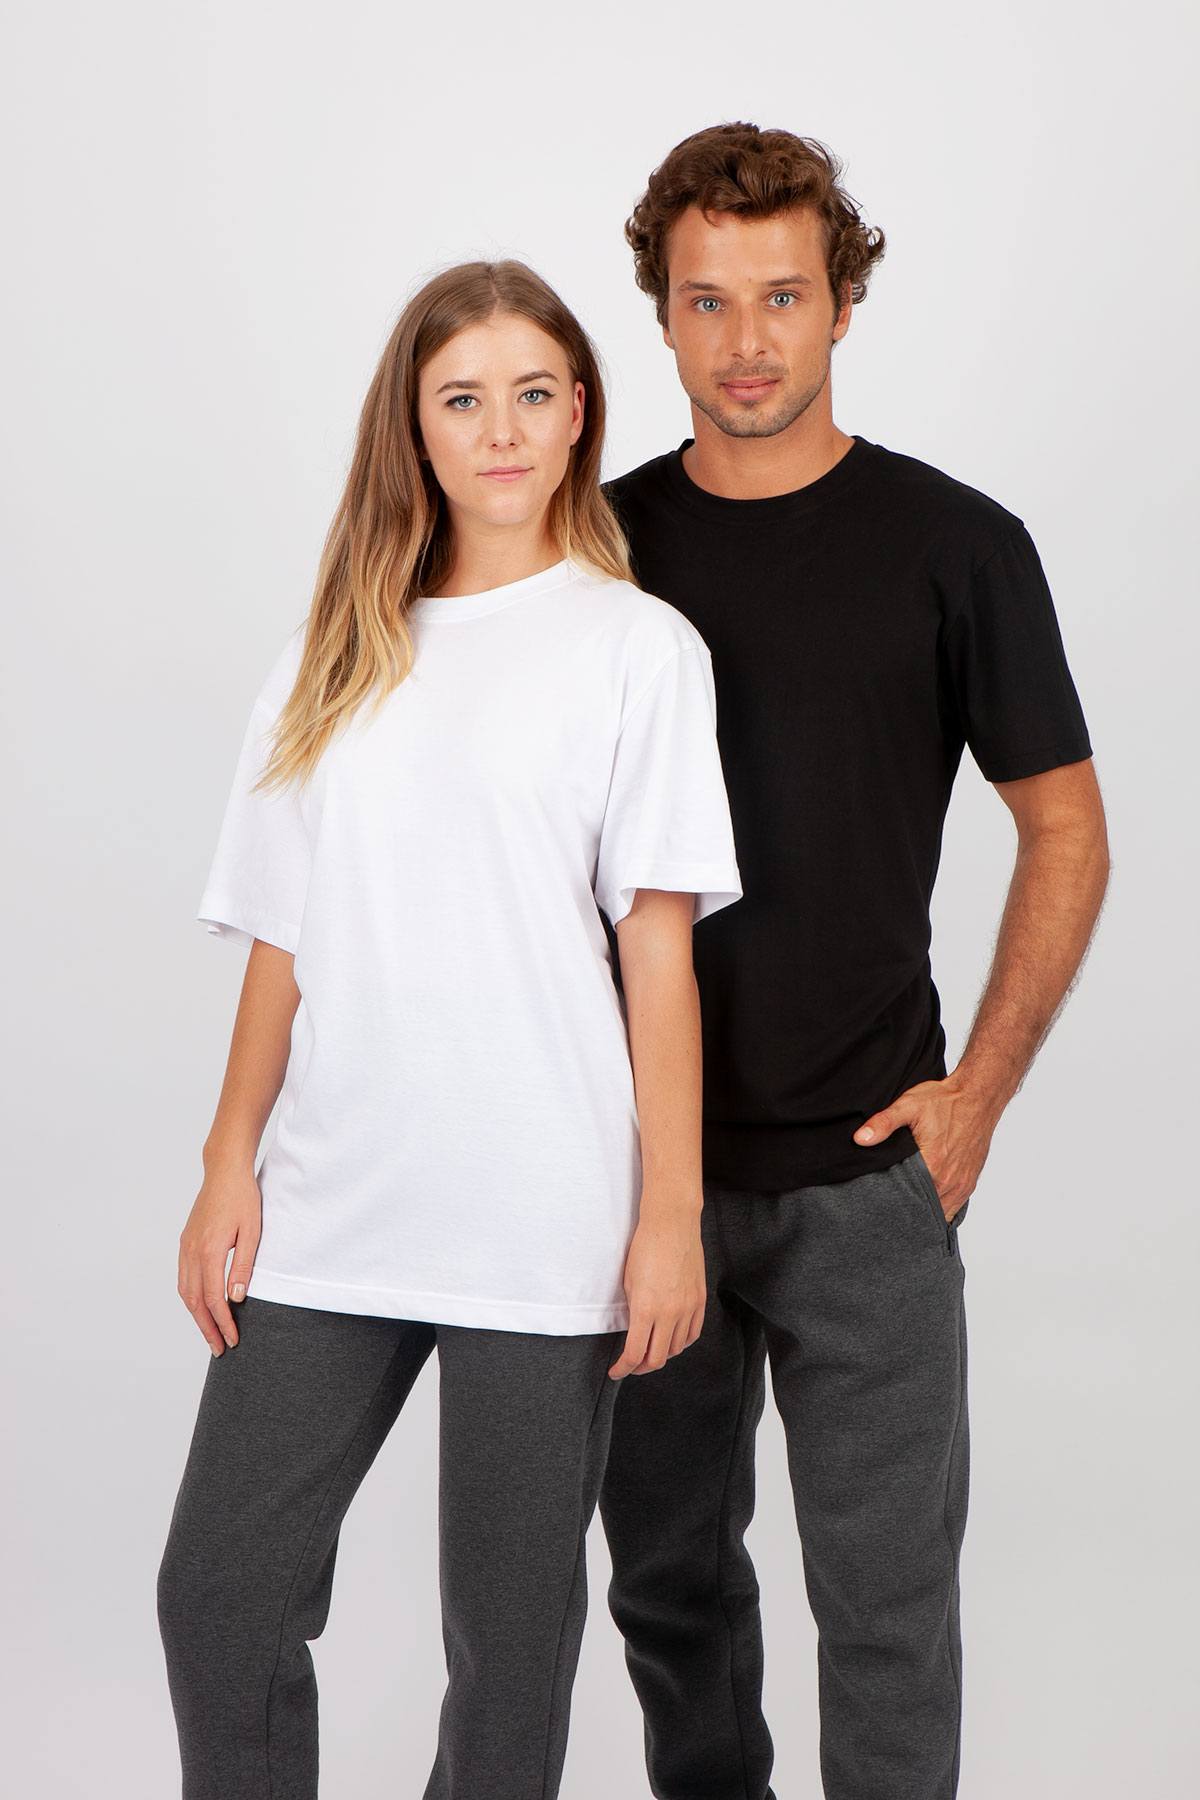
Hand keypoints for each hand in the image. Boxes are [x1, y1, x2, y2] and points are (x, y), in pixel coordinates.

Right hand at [177, 1163, 261, 1354]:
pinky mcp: (186, 1241)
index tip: (233, 1340)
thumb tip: (237, 1298)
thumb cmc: (243, 1198)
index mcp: (209, 1250)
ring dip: (196, 1316)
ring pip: (185, 1291)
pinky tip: (201, 1306)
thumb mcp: (252, 1232)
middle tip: (219, 1348)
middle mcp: (192, 1251)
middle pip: (194, 1301)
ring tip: (210, 1333)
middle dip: (206, 1328)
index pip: (213, 1298)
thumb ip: (243, 1266)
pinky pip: (183, 1277)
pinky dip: (191, 1297)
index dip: (223, 1322)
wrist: (224, 1171)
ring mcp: (185, 1246)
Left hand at [608, 1207, 705, 1379]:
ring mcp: (688, 1307)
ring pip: (677, 1348)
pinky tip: (673, 1341)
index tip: (616, 1371)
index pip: (635, 1353)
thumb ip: (633, 1311)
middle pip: (658, 1358)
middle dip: (641, 1368)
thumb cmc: (645, 1247)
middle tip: (632, 1366)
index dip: (623, 1369)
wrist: (672, 1224)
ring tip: (651, 1351)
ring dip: (663, 1355)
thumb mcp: (628, 1282)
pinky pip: (693, 1333)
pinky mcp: (700, 1299)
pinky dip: (682, 1343)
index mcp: (646, 1309)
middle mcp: (670, 1313)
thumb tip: (634, 1331)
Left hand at [852, 1074, 999, 1220]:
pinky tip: (927, 1199)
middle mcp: (949, 1180)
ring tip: (907, 1203)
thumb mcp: (908, 1106)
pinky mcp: (970, 1182)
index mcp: (932, 1166)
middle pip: (923, 1208)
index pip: (907, 1199)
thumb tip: (860, 1138)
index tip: (880, 1200)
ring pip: (940, 1211)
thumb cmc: (945, 1100)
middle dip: (906, 1208)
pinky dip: (940, 1206)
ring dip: (925, 1209)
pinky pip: (954, 1206)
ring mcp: (962, 1183)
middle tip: (890, 1204)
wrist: (977, 1096)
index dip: (892, 1202)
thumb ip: (883, 1124)